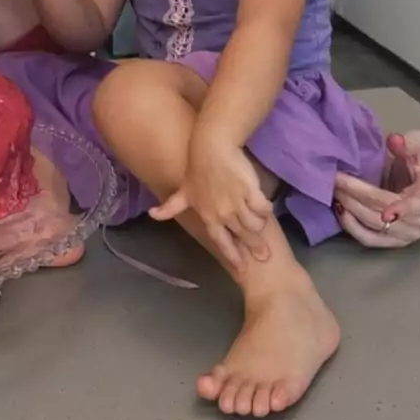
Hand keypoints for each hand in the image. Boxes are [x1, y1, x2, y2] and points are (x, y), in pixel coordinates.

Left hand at [151, 148, 271, 269]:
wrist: (211, 148)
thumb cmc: (197, 169)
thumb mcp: (183, 191)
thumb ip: (171, 207)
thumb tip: (152, 214)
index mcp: (209, 217)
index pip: (222, 243)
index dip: (232, 257)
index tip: (242, 270)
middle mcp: (224, 215)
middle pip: (243, 237)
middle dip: (254, 248)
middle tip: (265, 256)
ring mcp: (238, 204)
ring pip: (255, 225)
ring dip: (260, 227)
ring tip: (263, 226)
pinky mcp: (251, 192)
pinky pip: (263, 208)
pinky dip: (265, 210)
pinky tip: (266, 208)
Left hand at [334, 131, 419, 247]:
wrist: (411, 187)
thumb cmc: (412, 167)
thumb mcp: (417, 149)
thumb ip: (412, 142)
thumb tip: (396, 139)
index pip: (414, 206)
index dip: (401, 209)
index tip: (386, 211)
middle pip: (384, 212)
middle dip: (357, 195)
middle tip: (335, 179)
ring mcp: (406, 235)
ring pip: (374, 226)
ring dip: (351, 208)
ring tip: (335, 190)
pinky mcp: (391, 243)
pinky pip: (369, 240)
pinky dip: (352, 226)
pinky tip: (340, 210)